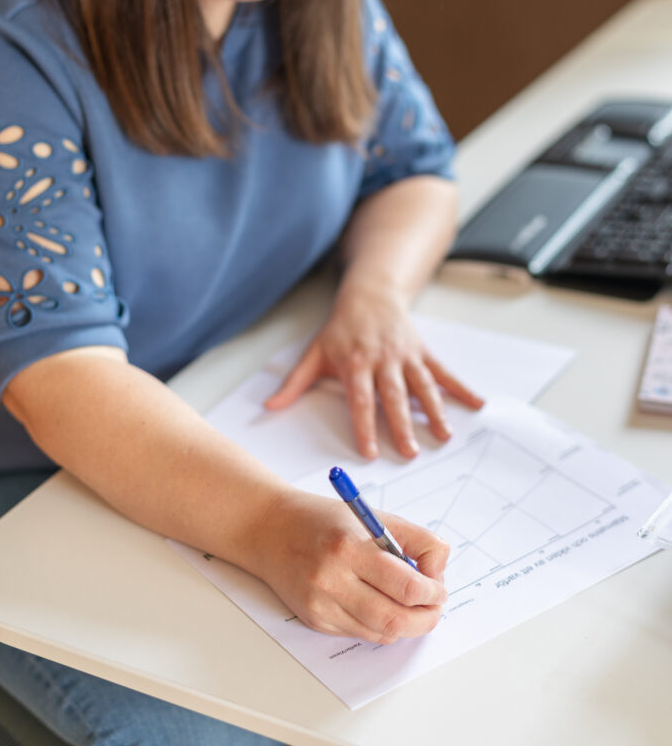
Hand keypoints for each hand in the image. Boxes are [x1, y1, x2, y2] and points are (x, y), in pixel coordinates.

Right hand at [250, 488, 448, 642]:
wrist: (270, 530)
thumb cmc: (324, 520)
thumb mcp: (371, 516)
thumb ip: (414, 539)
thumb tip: (439, 571)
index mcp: (349, 547)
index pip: (406, 586)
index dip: (433, 592)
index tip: (439, 588)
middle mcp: (332, 579)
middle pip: (395, 619)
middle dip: (426, 618)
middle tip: (434, 607)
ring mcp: (321, 605)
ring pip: (381, 632)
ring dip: (406, 625)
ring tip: (413, 607)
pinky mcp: (315, 620)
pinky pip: (361, 634)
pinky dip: (381, 626)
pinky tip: (383, 607)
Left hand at [265, 281, 483, 457]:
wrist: (370, 293)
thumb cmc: (341, 328)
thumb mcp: (314, 352)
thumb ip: (294, 383)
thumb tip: (269, 407)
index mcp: (356, 363)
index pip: (360, 399)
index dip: (364, 426)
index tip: (368, 451)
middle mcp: (383, 360)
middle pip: (394, 397)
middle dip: (402, 425)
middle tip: (409, 452)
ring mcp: (406, 356)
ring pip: (422, 387)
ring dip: (434, 412)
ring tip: (443, 436)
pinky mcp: (423, 352)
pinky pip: (443, 372)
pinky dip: (461, 388)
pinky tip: (477, 404)